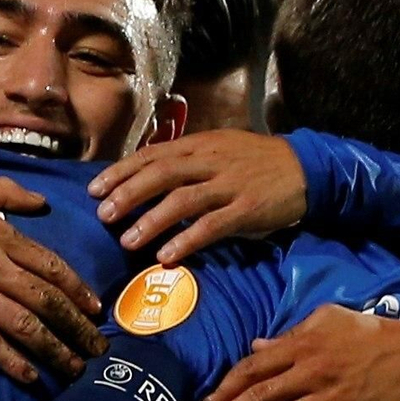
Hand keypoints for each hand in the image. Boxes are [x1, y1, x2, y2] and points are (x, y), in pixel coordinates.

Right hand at [0, 175, 105, 381]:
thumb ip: (8, 192)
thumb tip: (43, 201)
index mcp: (2, 236)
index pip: (53, 268)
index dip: (79, 292)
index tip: (96, 310)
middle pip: (48, 302)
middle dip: (77, 328)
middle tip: (98, 348)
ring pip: (25, 326)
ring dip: (55, 350)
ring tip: (75, 368)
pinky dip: (13, 360)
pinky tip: (30, 376)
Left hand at [88, 129, 305, 264]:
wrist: (305, 167)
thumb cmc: (254, 161)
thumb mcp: (217, 149)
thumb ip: (184, 160)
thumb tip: (143, 175)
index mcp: (198, 145)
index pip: (151, 156)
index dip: (120, 172)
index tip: (94, 190)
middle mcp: (210, 161)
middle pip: (160, 174)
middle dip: (128, 194)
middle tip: (103, 215)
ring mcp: (228, 185)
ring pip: (182, 200)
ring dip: (151, 221)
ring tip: (127, 241)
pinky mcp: (246, 209)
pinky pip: (212, 226)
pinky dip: (187, 240)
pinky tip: (167, 255)